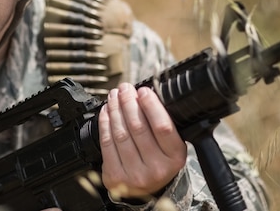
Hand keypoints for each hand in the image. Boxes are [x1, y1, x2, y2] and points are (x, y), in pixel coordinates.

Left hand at [98, 82, 186, 198]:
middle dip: (128, 102)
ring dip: (115, 109)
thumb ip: (163, 123)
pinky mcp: (115, 176)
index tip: (143, 91)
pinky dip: (105, 122)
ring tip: (114, 96)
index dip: (151, 105)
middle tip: (124, 88)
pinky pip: (107, 142)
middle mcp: (156, 168)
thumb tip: (144, 94)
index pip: (162, 126)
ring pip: (120, 132)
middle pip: (137, 126)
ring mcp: (134, 174)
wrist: (146, 189)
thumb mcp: (171, 145)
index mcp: (175, 157)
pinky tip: (106, 111)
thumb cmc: (159, 160)